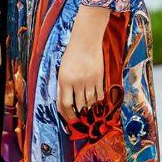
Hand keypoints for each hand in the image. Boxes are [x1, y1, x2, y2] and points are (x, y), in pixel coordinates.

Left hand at [57, 7, 108, 122]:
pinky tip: (96, 100)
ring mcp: (89, 81)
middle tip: (80, 116)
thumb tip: (65, 104)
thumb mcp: (62, 71)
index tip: (70, 119)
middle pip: (78, 105)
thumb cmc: (71, 56)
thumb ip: (64, 86)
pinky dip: (98, 99)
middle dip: (79, 113)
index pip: (65, 104)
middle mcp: (76, 82)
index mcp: (64, 80)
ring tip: (87, 108)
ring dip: (88, 107)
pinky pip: (99, 95)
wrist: (85, 42)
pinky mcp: (99, 78)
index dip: (67, 114)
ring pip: (90, 101)